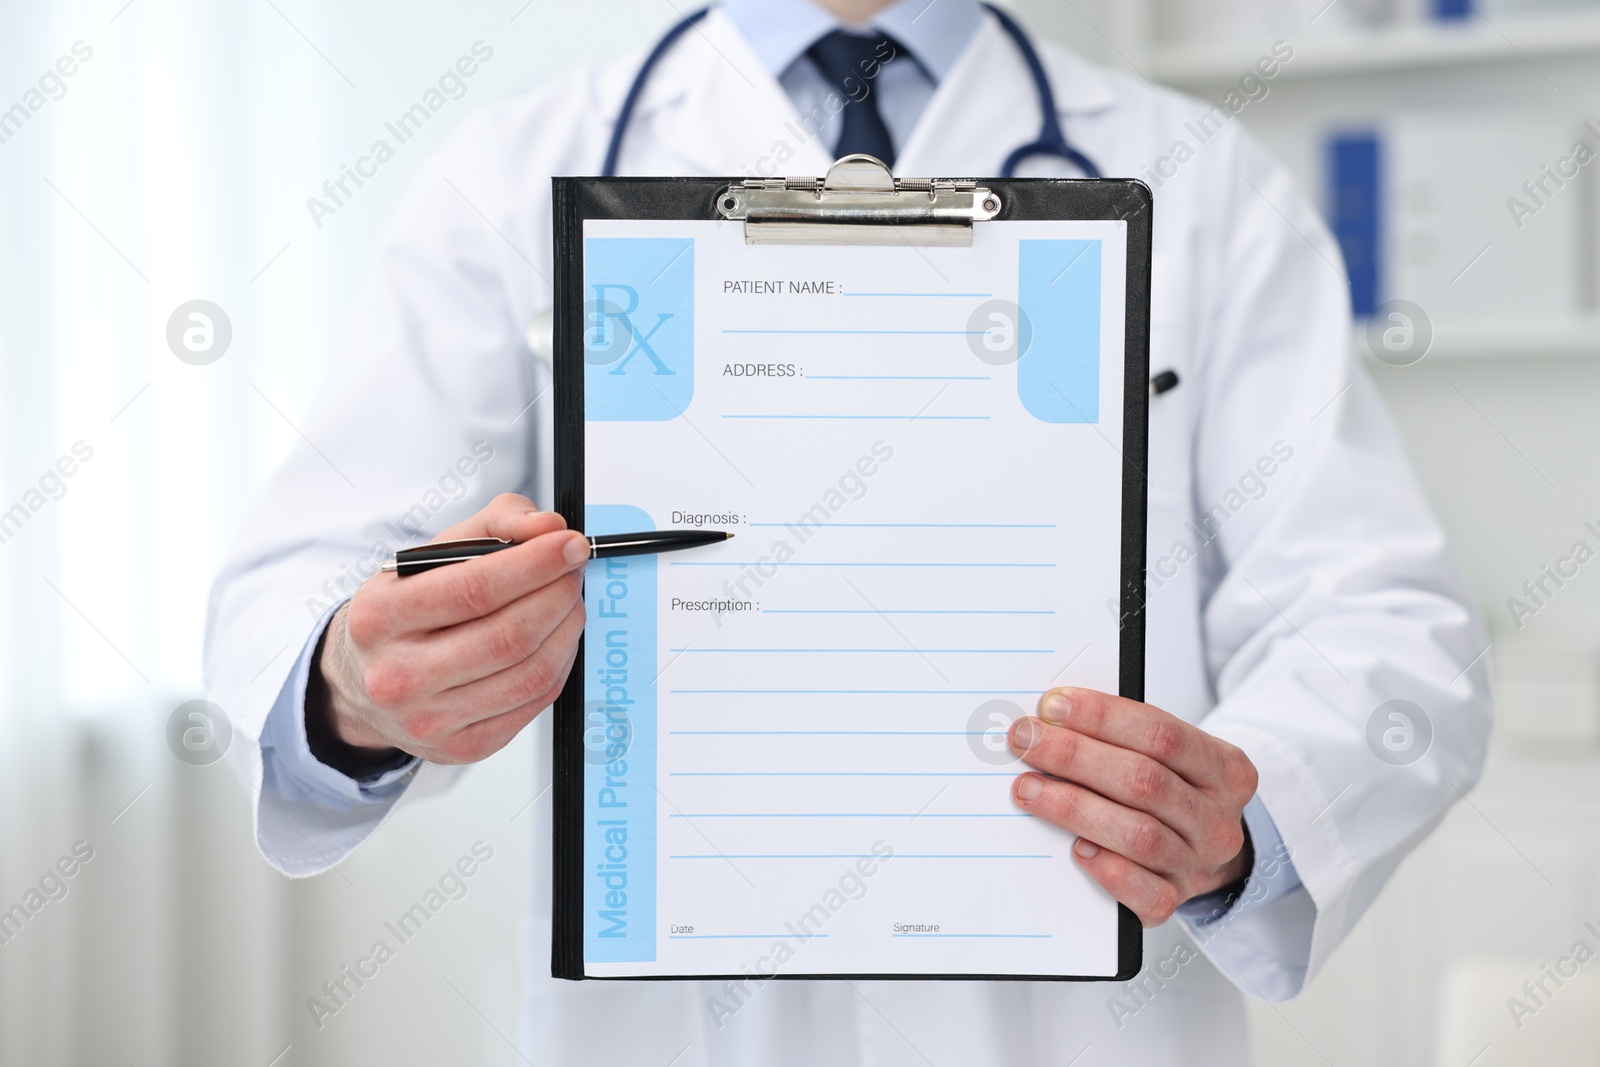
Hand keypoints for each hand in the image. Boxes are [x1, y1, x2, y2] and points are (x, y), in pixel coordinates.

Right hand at [315, 494, 589, 765]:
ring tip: (569, 601)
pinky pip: (534, 702)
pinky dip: (560, 664)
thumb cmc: (404, 613)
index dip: (534, 564)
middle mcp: (397, 675)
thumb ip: (495, 524)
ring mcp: (429, 718)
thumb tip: (548, 528)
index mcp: (380, 616)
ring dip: (567, 629)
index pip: (474, 588)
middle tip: (573, 570)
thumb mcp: (433, 553)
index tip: (569, 544)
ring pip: (530, 673)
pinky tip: (557, 639)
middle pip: (509, 635)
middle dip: (558, 594)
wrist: (361, 683)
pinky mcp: (462, 746)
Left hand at [1008, 687, 1258, 926]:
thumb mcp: (1167, 757)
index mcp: (1225, 769)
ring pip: (1138, 834)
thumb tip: (1052, 718)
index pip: (1162, 734)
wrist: (1200, 851)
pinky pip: (1145, 894)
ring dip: (1074, 807)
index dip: (1103, 717)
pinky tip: (1075, 849)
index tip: (1052, 705)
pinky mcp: (1175, 900)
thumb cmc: (1170, 791)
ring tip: (1028, 789)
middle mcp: (1217, 819)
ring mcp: (1198, 864)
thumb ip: (1124, 737)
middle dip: (1075, 756)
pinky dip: (1108, 870)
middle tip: (1025, 741)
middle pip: (1144, 781)